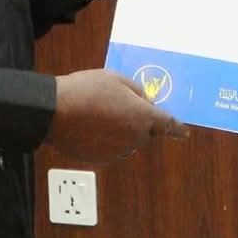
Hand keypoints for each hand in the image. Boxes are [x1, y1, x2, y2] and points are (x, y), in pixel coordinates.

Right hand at [46, 69, 186, 163]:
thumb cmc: (86, 90)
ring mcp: (117, 151)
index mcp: (143, 117)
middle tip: (118, 106)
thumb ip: (137, 92)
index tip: (184, 133)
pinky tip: (90, 126)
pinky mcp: (101, 159)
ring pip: (128, 142)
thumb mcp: (115, 79)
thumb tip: (146, 103)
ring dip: (122, 132)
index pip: (168, 125)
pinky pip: (111, 149)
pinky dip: (107, 140)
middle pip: (146, 133)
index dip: (177, 128)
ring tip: (98, 114)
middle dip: (139, 123)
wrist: (54, 112)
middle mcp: (135, 138)